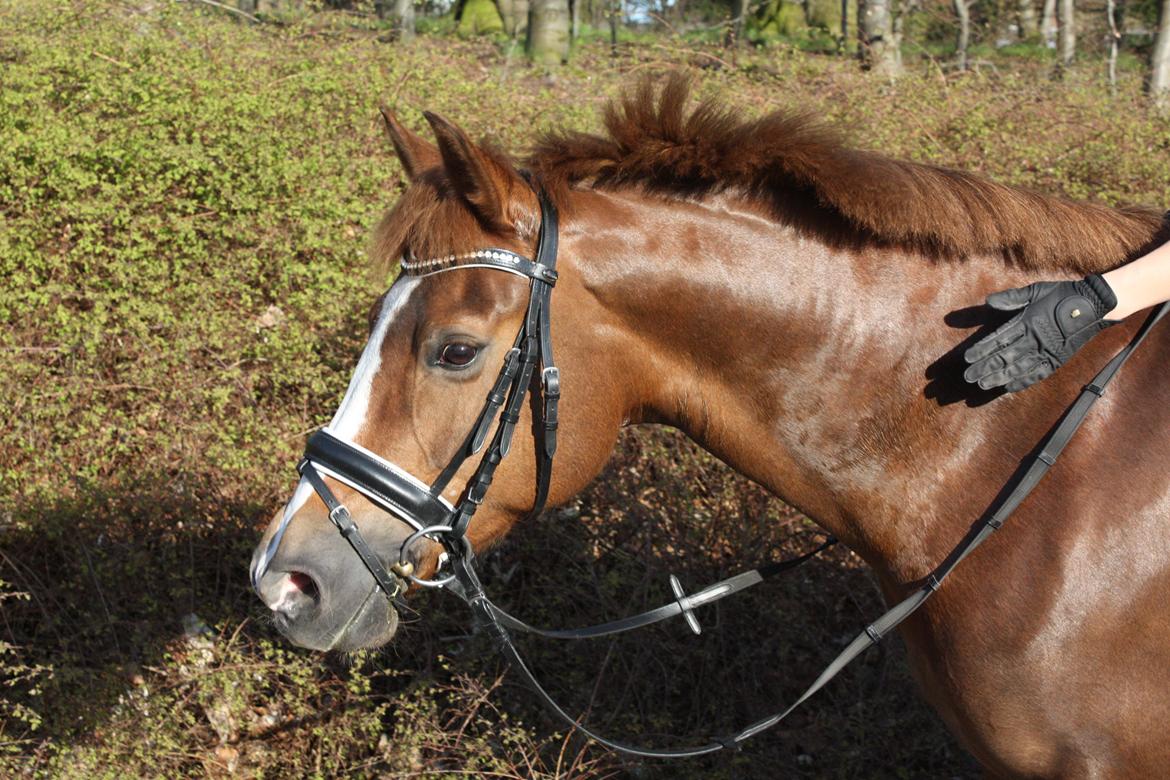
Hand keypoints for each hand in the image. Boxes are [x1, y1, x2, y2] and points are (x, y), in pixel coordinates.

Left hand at [963, 274, 1117, 392]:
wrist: (1095, 304)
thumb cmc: (1062, 294)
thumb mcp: (1036, 290)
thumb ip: (1012, 297)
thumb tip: (988, 301)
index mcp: (1028, 321)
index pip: (999, 339)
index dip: (982, 349)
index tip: (967, 358)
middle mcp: (1035, 339)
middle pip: (1005, 356)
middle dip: (985, 367)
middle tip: (968, 377)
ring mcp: (1047, 351)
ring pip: (1019, 368)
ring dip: (999, 377)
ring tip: (982, 385)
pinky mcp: (1058, 359)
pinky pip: (1038, 374)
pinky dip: (1023, 381)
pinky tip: (1008, 388)